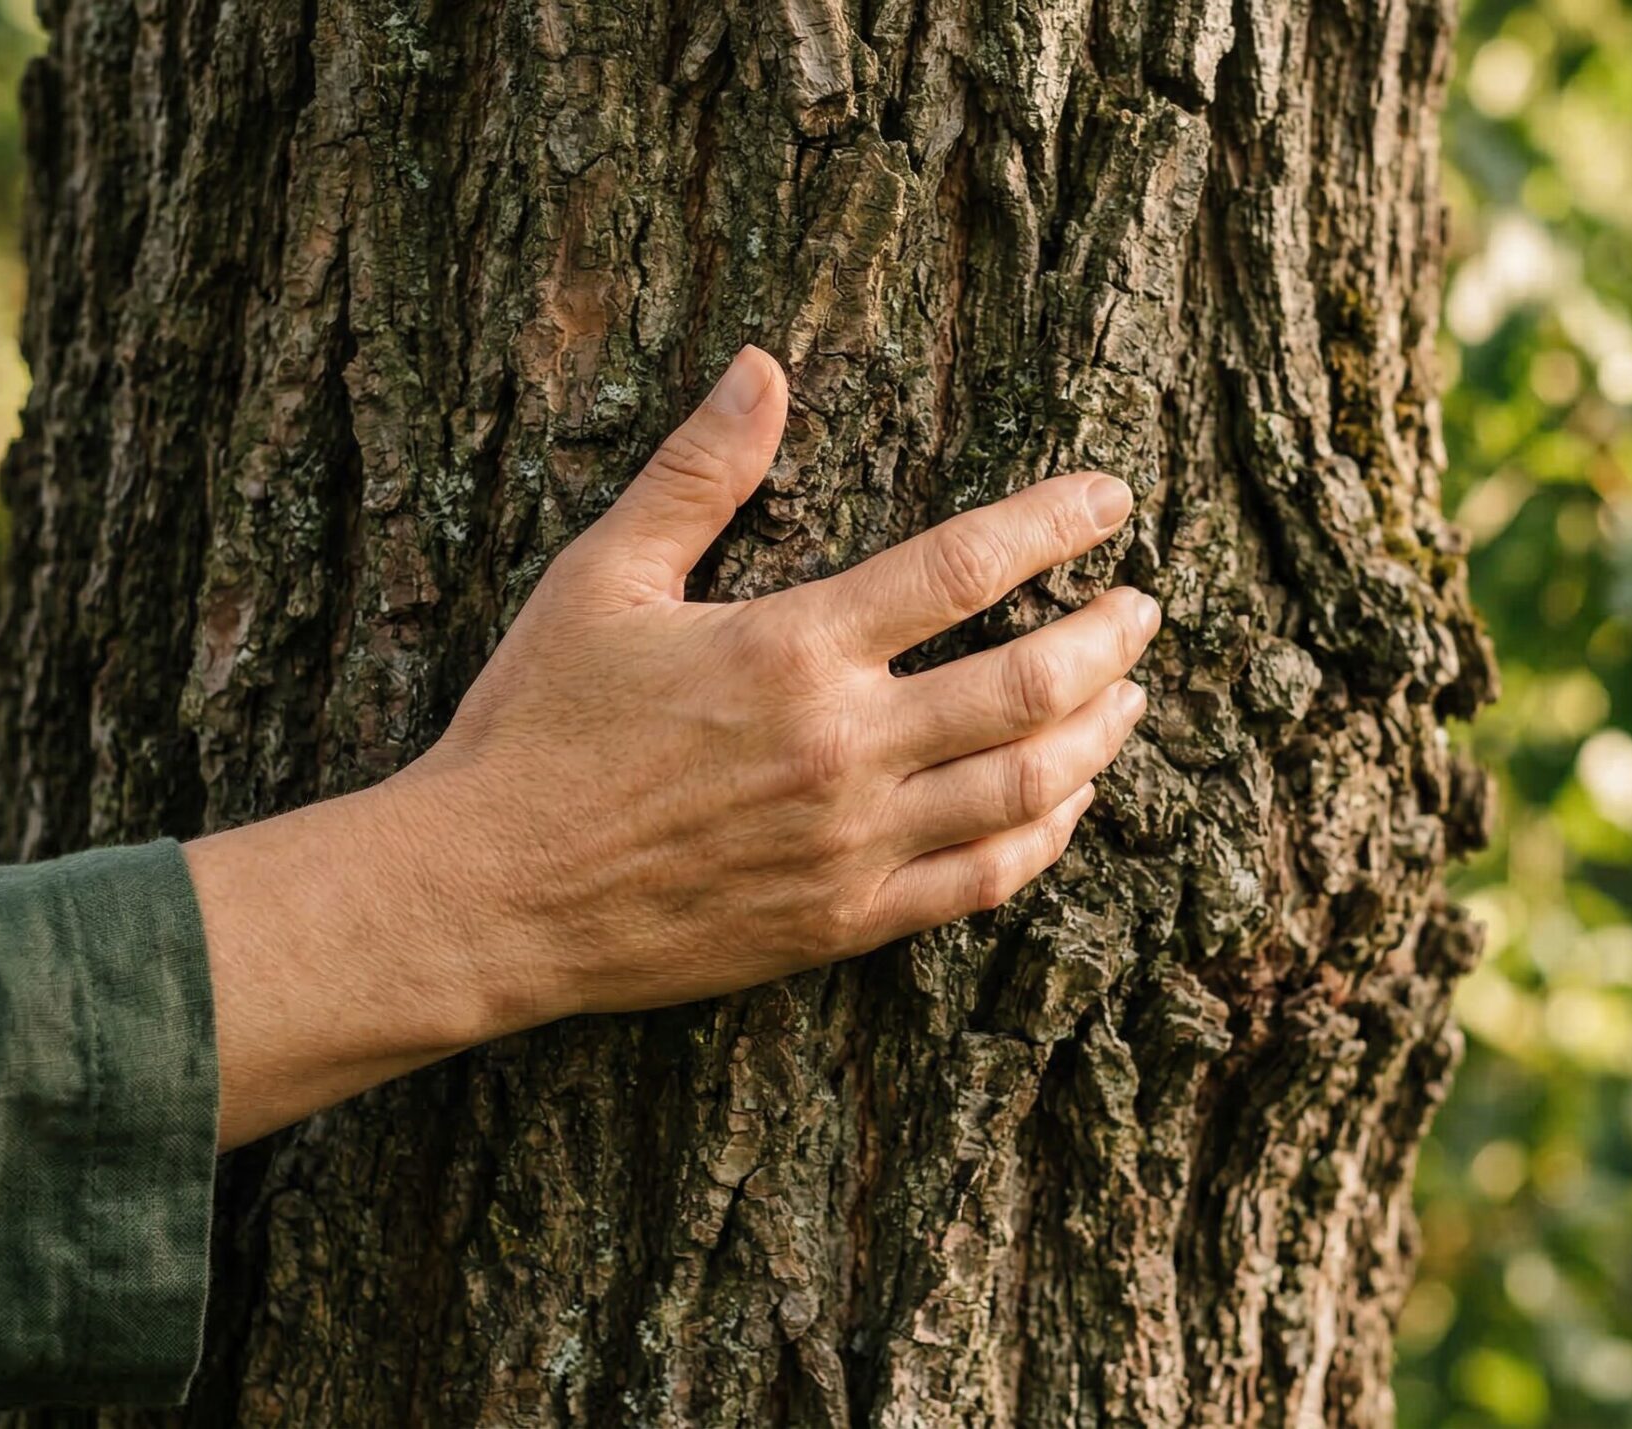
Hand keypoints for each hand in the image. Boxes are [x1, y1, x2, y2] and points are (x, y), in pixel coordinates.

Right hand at [186, 347, 1155, 1144]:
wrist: (487, 894)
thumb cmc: (534, 727)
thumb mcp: (601, 579)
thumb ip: (696, 474)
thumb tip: (761, 366)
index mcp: (792, 647)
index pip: (966, 566)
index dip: (1056, 523)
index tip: (1111, 500)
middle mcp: (843, 746)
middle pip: (1032, 682)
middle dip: (1110, 637)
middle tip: (1144, 608)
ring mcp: (853, 842)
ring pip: (1029, 786)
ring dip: (1100, 735)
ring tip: (1129, 696)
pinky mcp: (844, 920)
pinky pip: (983, 880)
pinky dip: (1045, 837)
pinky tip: (1065, 804)